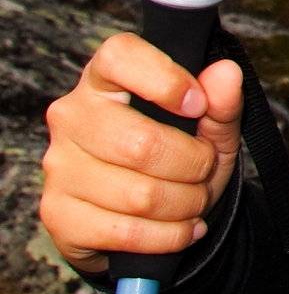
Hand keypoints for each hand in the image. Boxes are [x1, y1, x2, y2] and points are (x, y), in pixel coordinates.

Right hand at [40, 32, 243, 274]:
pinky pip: (126, 232)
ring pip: (140, 195)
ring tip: (195, 200)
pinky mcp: (58, 213)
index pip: (120, 56)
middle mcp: (72, 115)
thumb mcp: (210, 126)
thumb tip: (226, 73)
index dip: (165, 79)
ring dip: (186, 204)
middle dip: (194, 165)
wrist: (145, 213)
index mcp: (105, 78)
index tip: (197, 104)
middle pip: (142, 143)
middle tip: (205, 169)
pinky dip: (169, 236)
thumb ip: (221, 101)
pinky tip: (183, 229)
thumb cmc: (177, 154)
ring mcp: (59, 165)